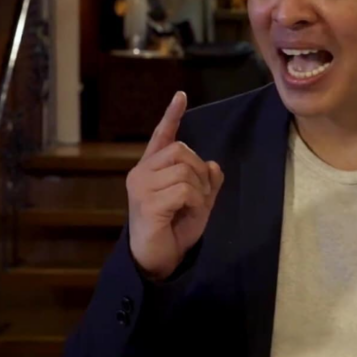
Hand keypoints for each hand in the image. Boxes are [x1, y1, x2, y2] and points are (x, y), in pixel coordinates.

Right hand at [126, 92, 223, 280]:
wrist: (157, 260)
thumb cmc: (173, 230)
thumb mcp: (197, 203)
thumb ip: (206, 183)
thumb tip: (215, 164)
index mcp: (151, 169)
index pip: (162, 136)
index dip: (172, 116)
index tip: (181, 96)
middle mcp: (141, 173)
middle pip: (182, 151)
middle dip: (200, 171)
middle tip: (200, 196)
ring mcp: (141, 187)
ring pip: (185, 171)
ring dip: (200, 190)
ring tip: (192, 208)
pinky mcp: (147, 203)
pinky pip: (184, 190)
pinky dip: (196, 201)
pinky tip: (187, 213)